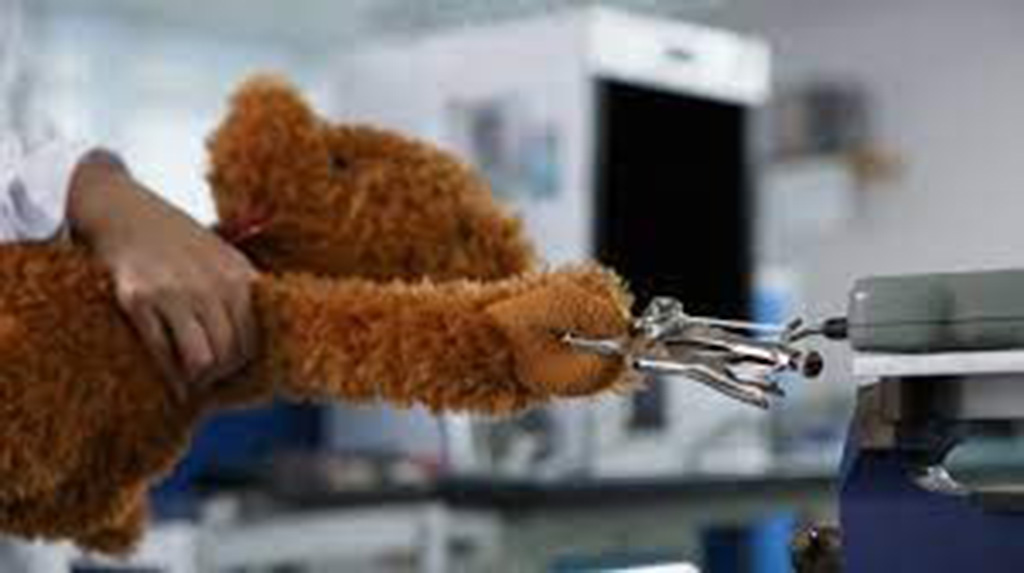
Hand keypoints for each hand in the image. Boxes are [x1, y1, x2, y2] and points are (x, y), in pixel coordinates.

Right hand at [67, 150, 257, 397]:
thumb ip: (243, 288)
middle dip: (220, 375)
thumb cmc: (176, 238)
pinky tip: (173, 382)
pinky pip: (162, 352)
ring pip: (202, 360)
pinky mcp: (139, 299)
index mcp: (238, 274)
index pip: (253, 338)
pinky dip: (170, 375)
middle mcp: (211, 284)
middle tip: (209, 381)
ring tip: (192, 382)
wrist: (123, 210)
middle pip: (229, 354)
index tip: (230, 370)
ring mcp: (175, 292)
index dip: (242, 362)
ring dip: (198, 379)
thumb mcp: (222, 254)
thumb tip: (260, 338)